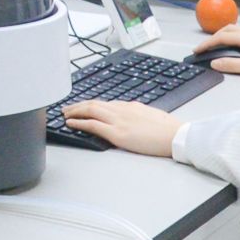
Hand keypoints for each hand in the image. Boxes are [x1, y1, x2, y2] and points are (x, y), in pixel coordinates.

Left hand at [59, 99, 182, 155]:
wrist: (176, 136)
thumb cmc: (168, 130)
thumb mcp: (151, 116)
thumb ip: (138, 116)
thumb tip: (132, 120)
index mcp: (131, 106)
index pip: (106, 103)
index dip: (92, 105)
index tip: (84, 106)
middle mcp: (122, 110)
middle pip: (94, 103)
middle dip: (78, 105)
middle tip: (67, 108)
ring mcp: (118, 120)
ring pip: (89, 110)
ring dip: (74, 111)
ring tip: (64, 114)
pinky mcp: (117, 133)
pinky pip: (92, 125)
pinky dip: (78, 122)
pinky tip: (70, 123)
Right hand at [193, 26, 239, 81]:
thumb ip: (233, 65)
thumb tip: (214, 62)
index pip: (221, 37)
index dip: (207, 43)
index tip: (196, 50)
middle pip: (227, 29)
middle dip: (213, 37)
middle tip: (204, 48)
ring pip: (235, 30)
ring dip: (222, 35)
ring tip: (215, 46)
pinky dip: (231, 37)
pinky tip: (232, 47)